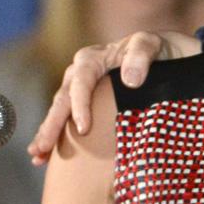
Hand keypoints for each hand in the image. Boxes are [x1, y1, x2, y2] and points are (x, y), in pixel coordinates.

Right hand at [27, 30, 198, 163]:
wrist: (166, 56)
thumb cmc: (158, 50)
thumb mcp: (152, 44)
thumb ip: (141, 56)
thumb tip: (130, 80)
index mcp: (94, 58)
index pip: (81, 82)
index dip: (80, 105)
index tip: (84, 129)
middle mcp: (80, 72)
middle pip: (62, 99)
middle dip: (51, 125)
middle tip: (43, 148)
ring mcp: (79, 89)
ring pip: (59, 112)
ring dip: (47, 134)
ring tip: (37, 156)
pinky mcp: (84, 104)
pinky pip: (65, 120)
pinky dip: (55, 138)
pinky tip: (44, 158)